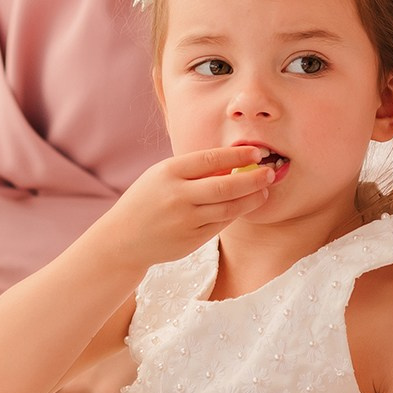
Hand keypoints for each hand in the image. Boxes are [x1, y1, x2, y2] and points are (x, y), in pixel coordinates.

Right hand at [94, 146, 277, 271]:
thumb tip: (232, 163)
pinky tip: (244, 205)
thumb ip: (192, 170)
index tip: (257, 152)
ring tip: (264, 190)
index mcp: (168, 172)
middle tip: (270, 172)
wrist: (122, 238)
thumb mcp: (161, 176)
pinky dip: (235, 214)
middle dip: (253, 178)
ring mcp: (184, 220)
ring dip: (251, 199)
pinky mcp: (191, 240)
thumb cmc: (147, 200)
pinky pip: (221, 224)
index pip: (210, 159)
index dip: (237, 155)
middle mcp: (177, 196)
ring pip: (228, 208)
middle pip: (225, 186)